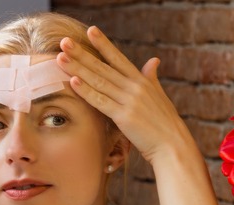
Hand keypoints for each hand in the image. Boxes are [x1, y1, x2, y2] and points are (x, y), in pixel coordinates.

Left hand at [57, 27, 193, 162]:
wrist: (172, 144)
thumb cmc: (165, 123)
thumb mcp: (159, 95)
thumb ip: (152, 77)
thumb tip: (154, 60)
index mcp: (142, 81)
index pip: (119, 58)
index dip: (104, 44)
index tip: (90, 31)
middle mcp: (135, 87)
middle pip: (103, 67)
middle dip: (82, 54)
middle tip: (65, 42)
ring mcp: (129, 101)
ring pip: (99, 82)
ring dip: (78, 69)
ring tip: (61, 58)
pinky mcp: (124, 117)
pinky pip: (101, 102)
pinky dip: (87, 91)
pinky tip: (73, 82)